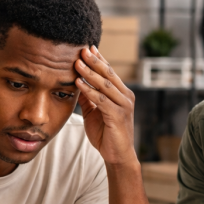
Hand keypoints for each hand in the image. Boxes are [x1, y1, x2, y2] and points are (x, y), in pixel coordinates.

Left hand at [74, 46, 135, 165]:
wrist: (117, 156)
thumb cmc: (106, 135)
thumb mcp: (94, 113)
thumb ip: (88, 99)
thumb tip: (77, 84)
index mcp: (122, 94)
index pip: (109, 72)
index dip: (99, 59)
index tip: (88, 48)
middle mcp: (125, 97)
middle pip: (108, 74)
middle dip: (94, 61)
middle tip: (82, 49)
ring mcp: (123, 105)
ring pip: (105, 84)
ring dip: (90, 73)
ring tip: (77, 63)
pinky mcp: (117, 115)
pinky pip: (101, 100)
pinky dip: (89, 90)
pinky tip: (78, 83)